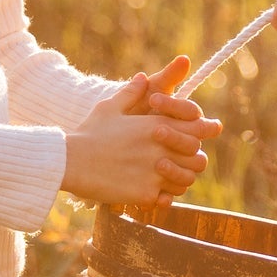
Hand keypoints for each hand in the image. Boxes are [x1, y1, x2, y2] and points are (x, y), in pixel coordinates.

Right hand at [63, 65, 221, 209]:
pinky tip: (156, 193)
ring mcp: (154, 173)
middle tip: (185, 160)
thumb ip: (131, 93)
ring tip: (171, 178)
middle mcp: (160, 149)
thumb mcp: (109, 107)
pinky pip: (168, 198)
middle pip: (197, 157)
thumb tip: (143, 78)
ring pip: (187, 180)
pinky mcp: (145, 194)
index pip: (197, 128)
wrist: (70, 162)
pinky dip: (165, 197)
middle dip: (194, 159)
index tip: (206, 132)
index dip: (205, 130)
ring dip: (182, 178)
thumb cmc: (89, 132)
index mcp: (155, 125)